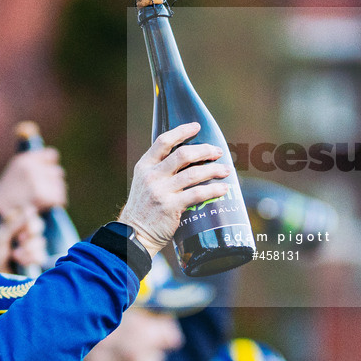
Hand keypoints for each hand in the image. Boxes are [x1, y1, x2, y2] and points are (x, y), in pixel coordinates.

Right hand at [0, 149, 66, 216]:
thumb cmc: (6, 196)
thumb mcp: (16, 173)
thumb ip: (33, 167)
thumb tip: (54, 164)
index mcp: (24, 160)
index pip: (51, 155)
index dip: (50, 166)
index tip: (47, 174)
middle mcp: (32, 168)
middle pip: (58, 172)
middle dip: (53, 182)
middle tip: (43, 193)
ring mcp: (38, 182)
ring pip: (61, 186)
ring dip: (55, 194)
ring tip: (42, 201)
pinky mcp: (44, 197)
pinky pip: (60, 198)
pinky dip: (56, 204)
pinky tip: (46, 207)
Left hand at [0, 206, 47, 273]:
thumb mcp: (0, 238)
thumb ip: (14, 224)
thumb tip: (30, 209)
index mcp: (13, 225)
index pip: (28, 214)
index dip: (28, 219)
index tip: (21, 226)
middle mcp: (24, 234)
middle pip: (38, 226)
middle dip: (30, 233)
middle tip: (20, 240)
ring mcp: (31, 248)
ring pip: (41, 242)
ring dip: (29, 248)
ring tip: (15, 255)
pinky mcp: (35, 261)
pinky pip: (42, 256)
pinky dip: (32, 258)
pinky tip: (21, 262)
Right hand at [119, 123, 229, 256]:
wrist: (134, 234)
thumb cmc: (144, 207)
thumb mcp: (144, 182)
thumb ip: (161, 169)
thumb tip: (189, 157)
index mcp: (145, 166)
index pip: (164, 141)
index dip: (181, 131)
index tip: (196, 126)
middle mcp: (152, 176)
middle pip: (183, 155)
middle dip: (205, 150)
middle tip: (218, 152)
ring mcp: (161, 191)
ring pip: (194, 174)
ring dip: (214, 170)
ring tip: (226, 170)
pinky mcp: (171, 207)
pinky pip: (197, 194)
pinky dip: (214, 190)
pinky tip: (223, 189)